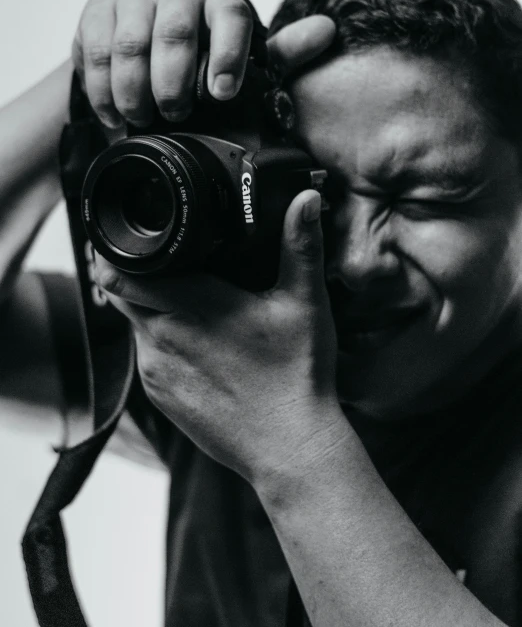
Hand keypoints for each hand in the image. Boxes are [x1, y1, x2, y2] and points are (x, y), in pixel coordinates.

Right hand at [72, 0, 335, 127]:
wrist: (139, 51)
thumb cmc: (197, 62)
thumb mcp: (240, 62)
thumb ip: (279, 55)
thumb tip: (326, 31)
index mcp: (219, 3)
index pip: (231, 16)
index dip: (228, 55)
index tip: (222, 94)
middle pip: (175, 31)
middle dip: (173, 83)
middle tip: (175, 114)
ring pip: (130, 44)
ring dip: (134, 91)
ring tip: (141, 119)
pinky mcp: (97, 7)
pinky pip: (94, 52)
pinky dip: (103, 91)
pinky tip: (114, 114)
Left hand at [94, 189, 339, 483]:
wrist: (290, 449)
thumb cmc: (298, 376)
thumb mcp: (305, 304)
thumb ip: (300, 246)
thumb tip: (306, 197)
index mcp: (193, 307)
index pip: (123, 272)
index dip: (122, 252)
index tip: (135, 239)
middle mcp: (162, 339)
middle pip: (122, 293)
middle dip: (136, 275)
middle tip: (166, 264)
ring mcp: (156, 373)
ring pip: (134, 325)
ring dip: (149, 309)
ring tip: (186, 302)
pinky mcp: (159, 399)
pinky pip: (145, 357)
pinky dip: (159, 342)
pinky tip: (194, 344)